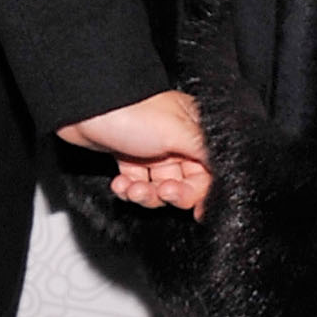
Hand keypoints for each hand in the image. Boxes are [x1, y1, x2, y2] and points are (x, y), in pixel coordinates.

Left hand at [58, 89, 211, 218]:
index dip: (205, 192)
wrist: (84, 105)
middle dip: (173, 193)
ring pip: (161, 187)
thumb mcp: (178, 132)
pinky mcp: (131, 157)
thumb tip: (232, 171)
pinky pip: (139, 184)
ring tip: (132, 188)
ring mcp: (154, 150)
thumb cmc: (132, 110)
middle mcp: (177, 140)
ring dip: (147, 194)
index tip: (198, 211)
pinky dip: (130, 190)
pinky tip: (120, 184)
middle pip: (188, 182)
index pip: (211, 169)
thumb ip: (208, 155)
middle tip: (161, 191)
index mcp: (194, 129)